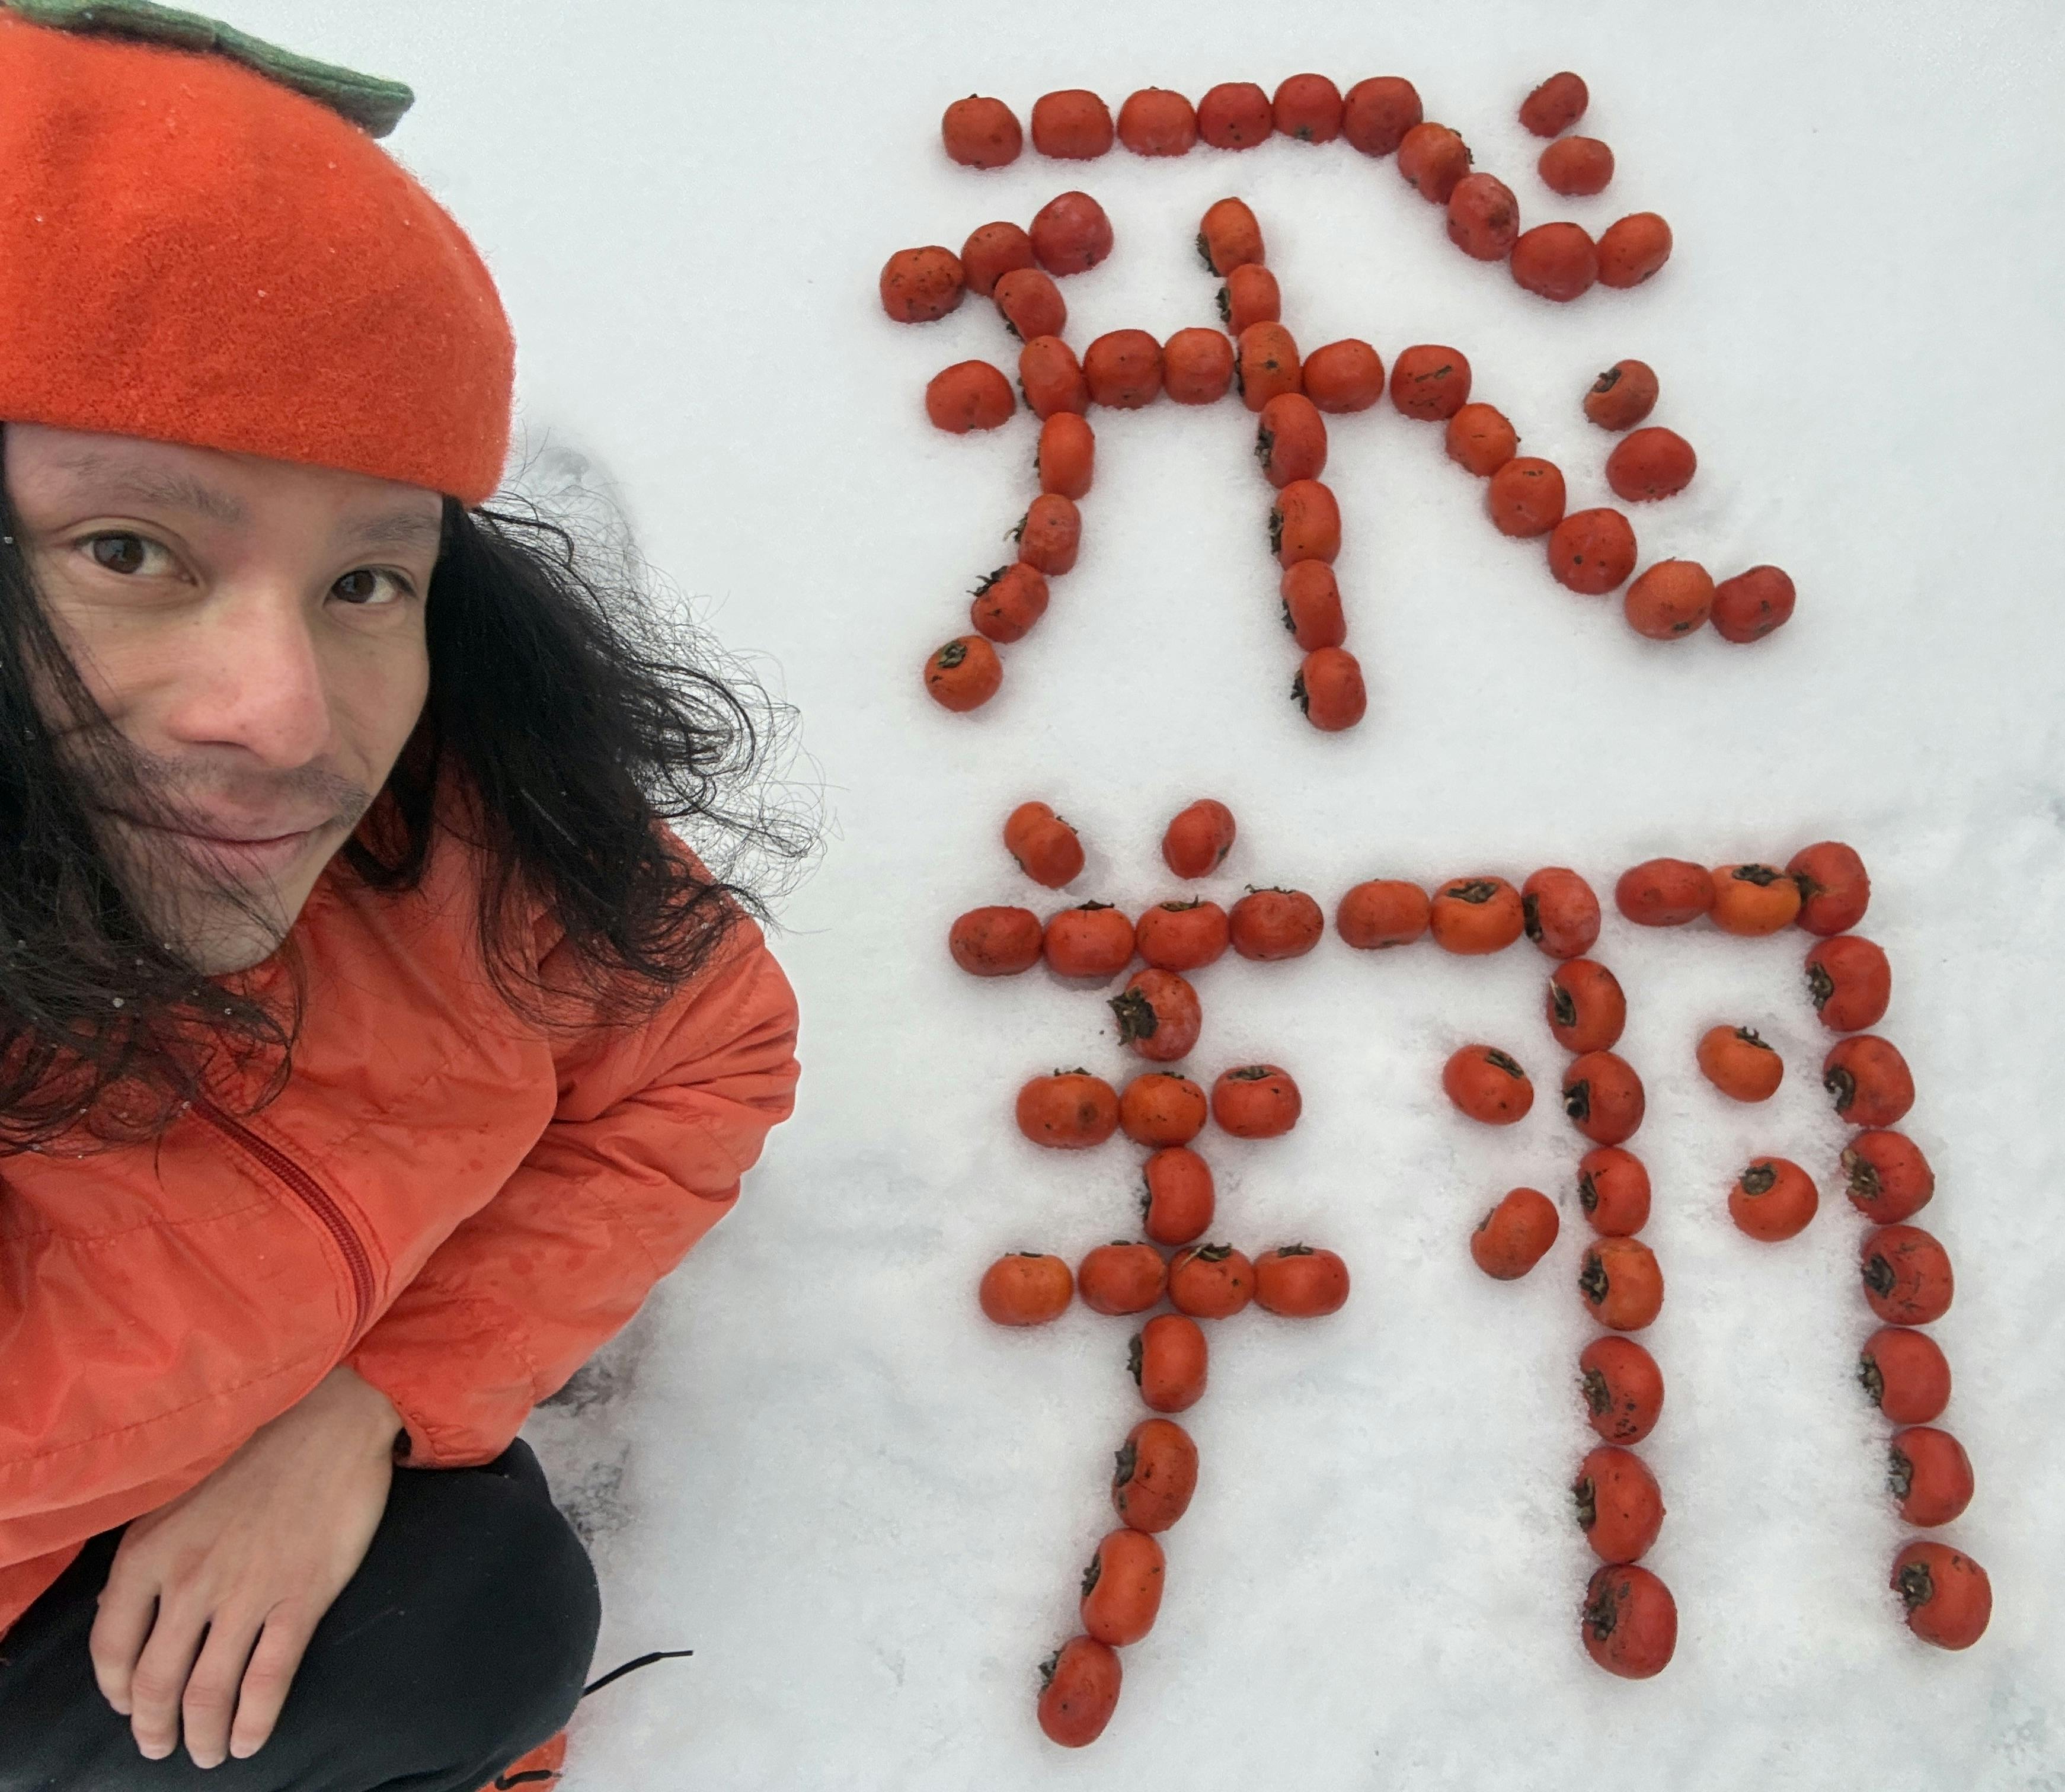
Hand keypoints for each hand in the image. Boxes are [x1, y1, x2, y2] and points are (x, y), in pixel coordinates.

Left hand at [90, 1364, 401, 1766]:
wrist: (329, 1420)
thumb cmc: (255, 1452)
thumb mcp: (179, 1496)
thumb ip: (151, 1555)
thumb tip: (124, 1611)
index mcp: (150, 1552)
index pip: (110, 1648)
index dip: (116, 1692)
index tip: (129, 1707)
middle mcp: (190, 1580)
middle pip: (156, 1683)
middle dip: (155, 1728)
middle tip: (162, 1747)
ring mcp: (246, 1592)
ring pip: (208, 1691)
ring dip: (202, 1736)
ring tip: (207, 1754)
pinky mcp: (300, 1597)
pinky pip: (267, 1679)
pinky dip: (253, 1722)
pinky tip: (247, 1740)